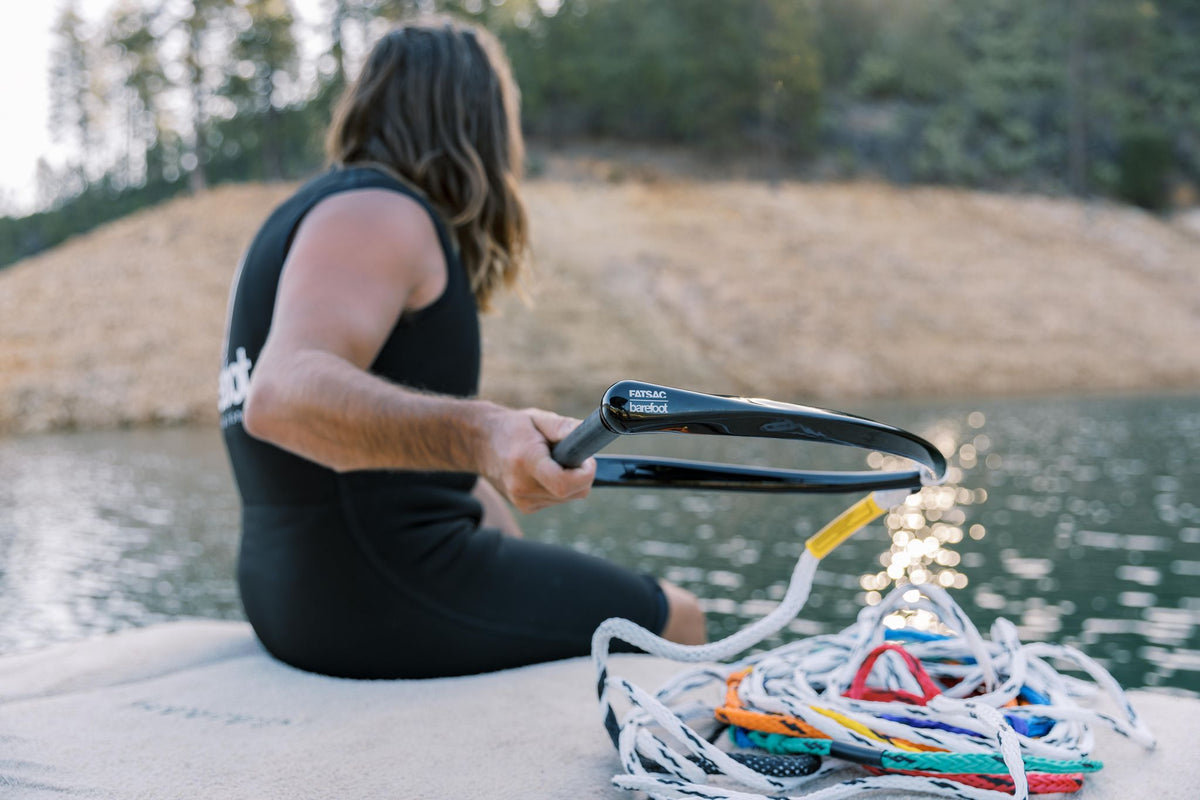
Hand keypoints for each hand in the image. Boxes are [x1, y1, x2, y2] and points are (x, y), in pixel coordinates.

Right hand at [478, 408, 595, 513]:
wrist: (480, 443)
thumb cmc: (513, 428)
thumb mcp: (538, 418)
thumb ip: (564, 427)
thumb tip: (589, 435)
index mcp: (526, 461)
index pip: (563, 483)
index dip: (584, 474)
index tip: (588, 460)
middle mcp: (522, 486)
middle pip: (572, 493)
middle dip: (582, 475)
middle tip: (574, 455)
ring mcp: (522, 501)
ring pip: (567, 498)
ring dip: (570, 481)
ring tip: (552, 461)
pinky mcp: (525, 508)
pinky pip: (557, 500)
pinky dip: (559, 488)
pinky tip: (544, 472)